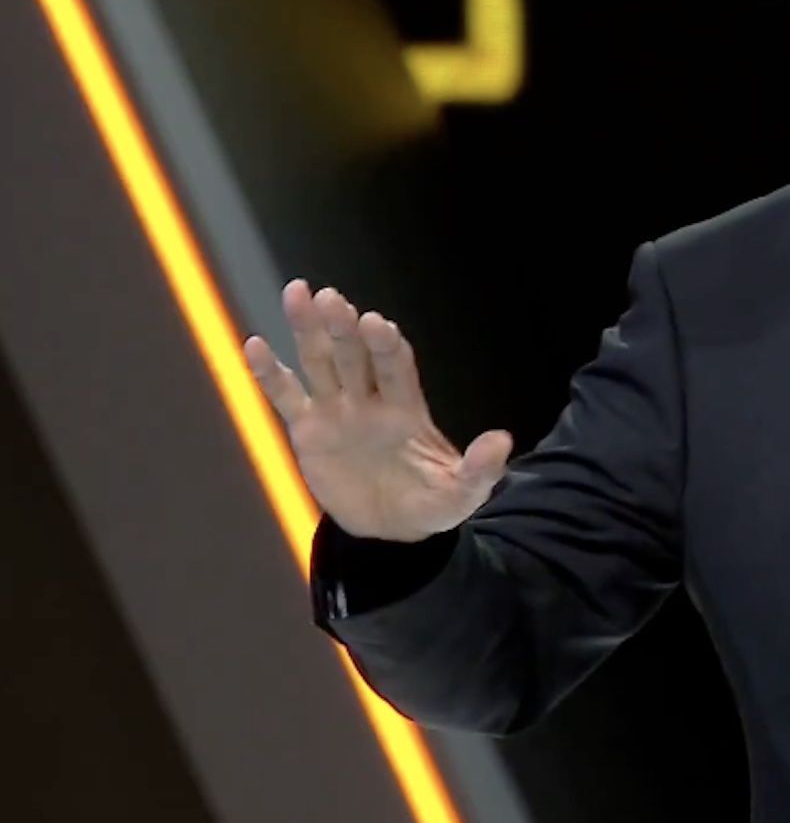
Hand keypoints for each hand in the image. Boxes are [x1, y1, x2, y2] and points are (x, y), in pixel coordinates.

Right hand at [243, 279, 510, 541]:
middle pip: (354, 355)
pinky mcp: (307, 430)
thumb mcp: (462, 492)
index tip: (376, 324)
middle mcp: (370, 399)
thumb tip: (503, 441)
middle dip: (343, 327)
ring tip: (297, 292)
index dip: (386, 345)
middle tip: (331, 297)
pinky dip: (269, 373)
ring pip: (319, 361)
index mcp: (406, 408)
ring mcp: (337, 411)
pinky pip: (286, 396)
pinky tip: (254, 345)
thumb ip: (480, 468)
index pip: (396, 366)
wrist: (392, 529)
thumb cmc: (432, 503)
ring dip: (308, 329)